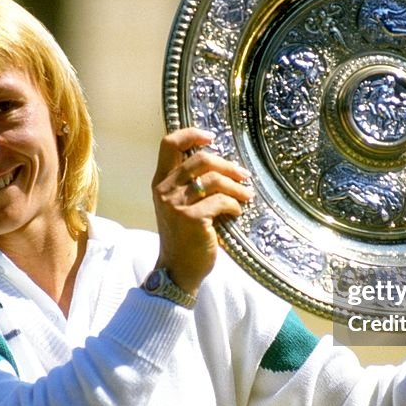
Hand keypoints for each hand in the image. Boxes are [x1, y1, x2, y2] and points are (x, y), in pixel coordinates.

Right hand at [151, 128, 254, 295]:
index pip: (169, 144)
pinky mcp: (191, 218)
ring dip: (236, 187)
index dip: (191, 135)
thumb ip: (188, 184)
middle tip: (243, 175)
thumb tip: (222, 165)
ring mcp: (176, 204)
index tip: (211, 138)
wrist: (178, 270)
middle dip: (228, 165)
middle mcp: (164, 190)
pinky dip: (234, 205)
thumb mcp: (177, 206)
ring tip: (246, 196)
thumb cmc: (184, 237)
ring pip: (214, 180)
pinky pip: (221, 201)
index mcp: (160, 182)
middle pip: (201, 159)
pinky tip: (236, 213)